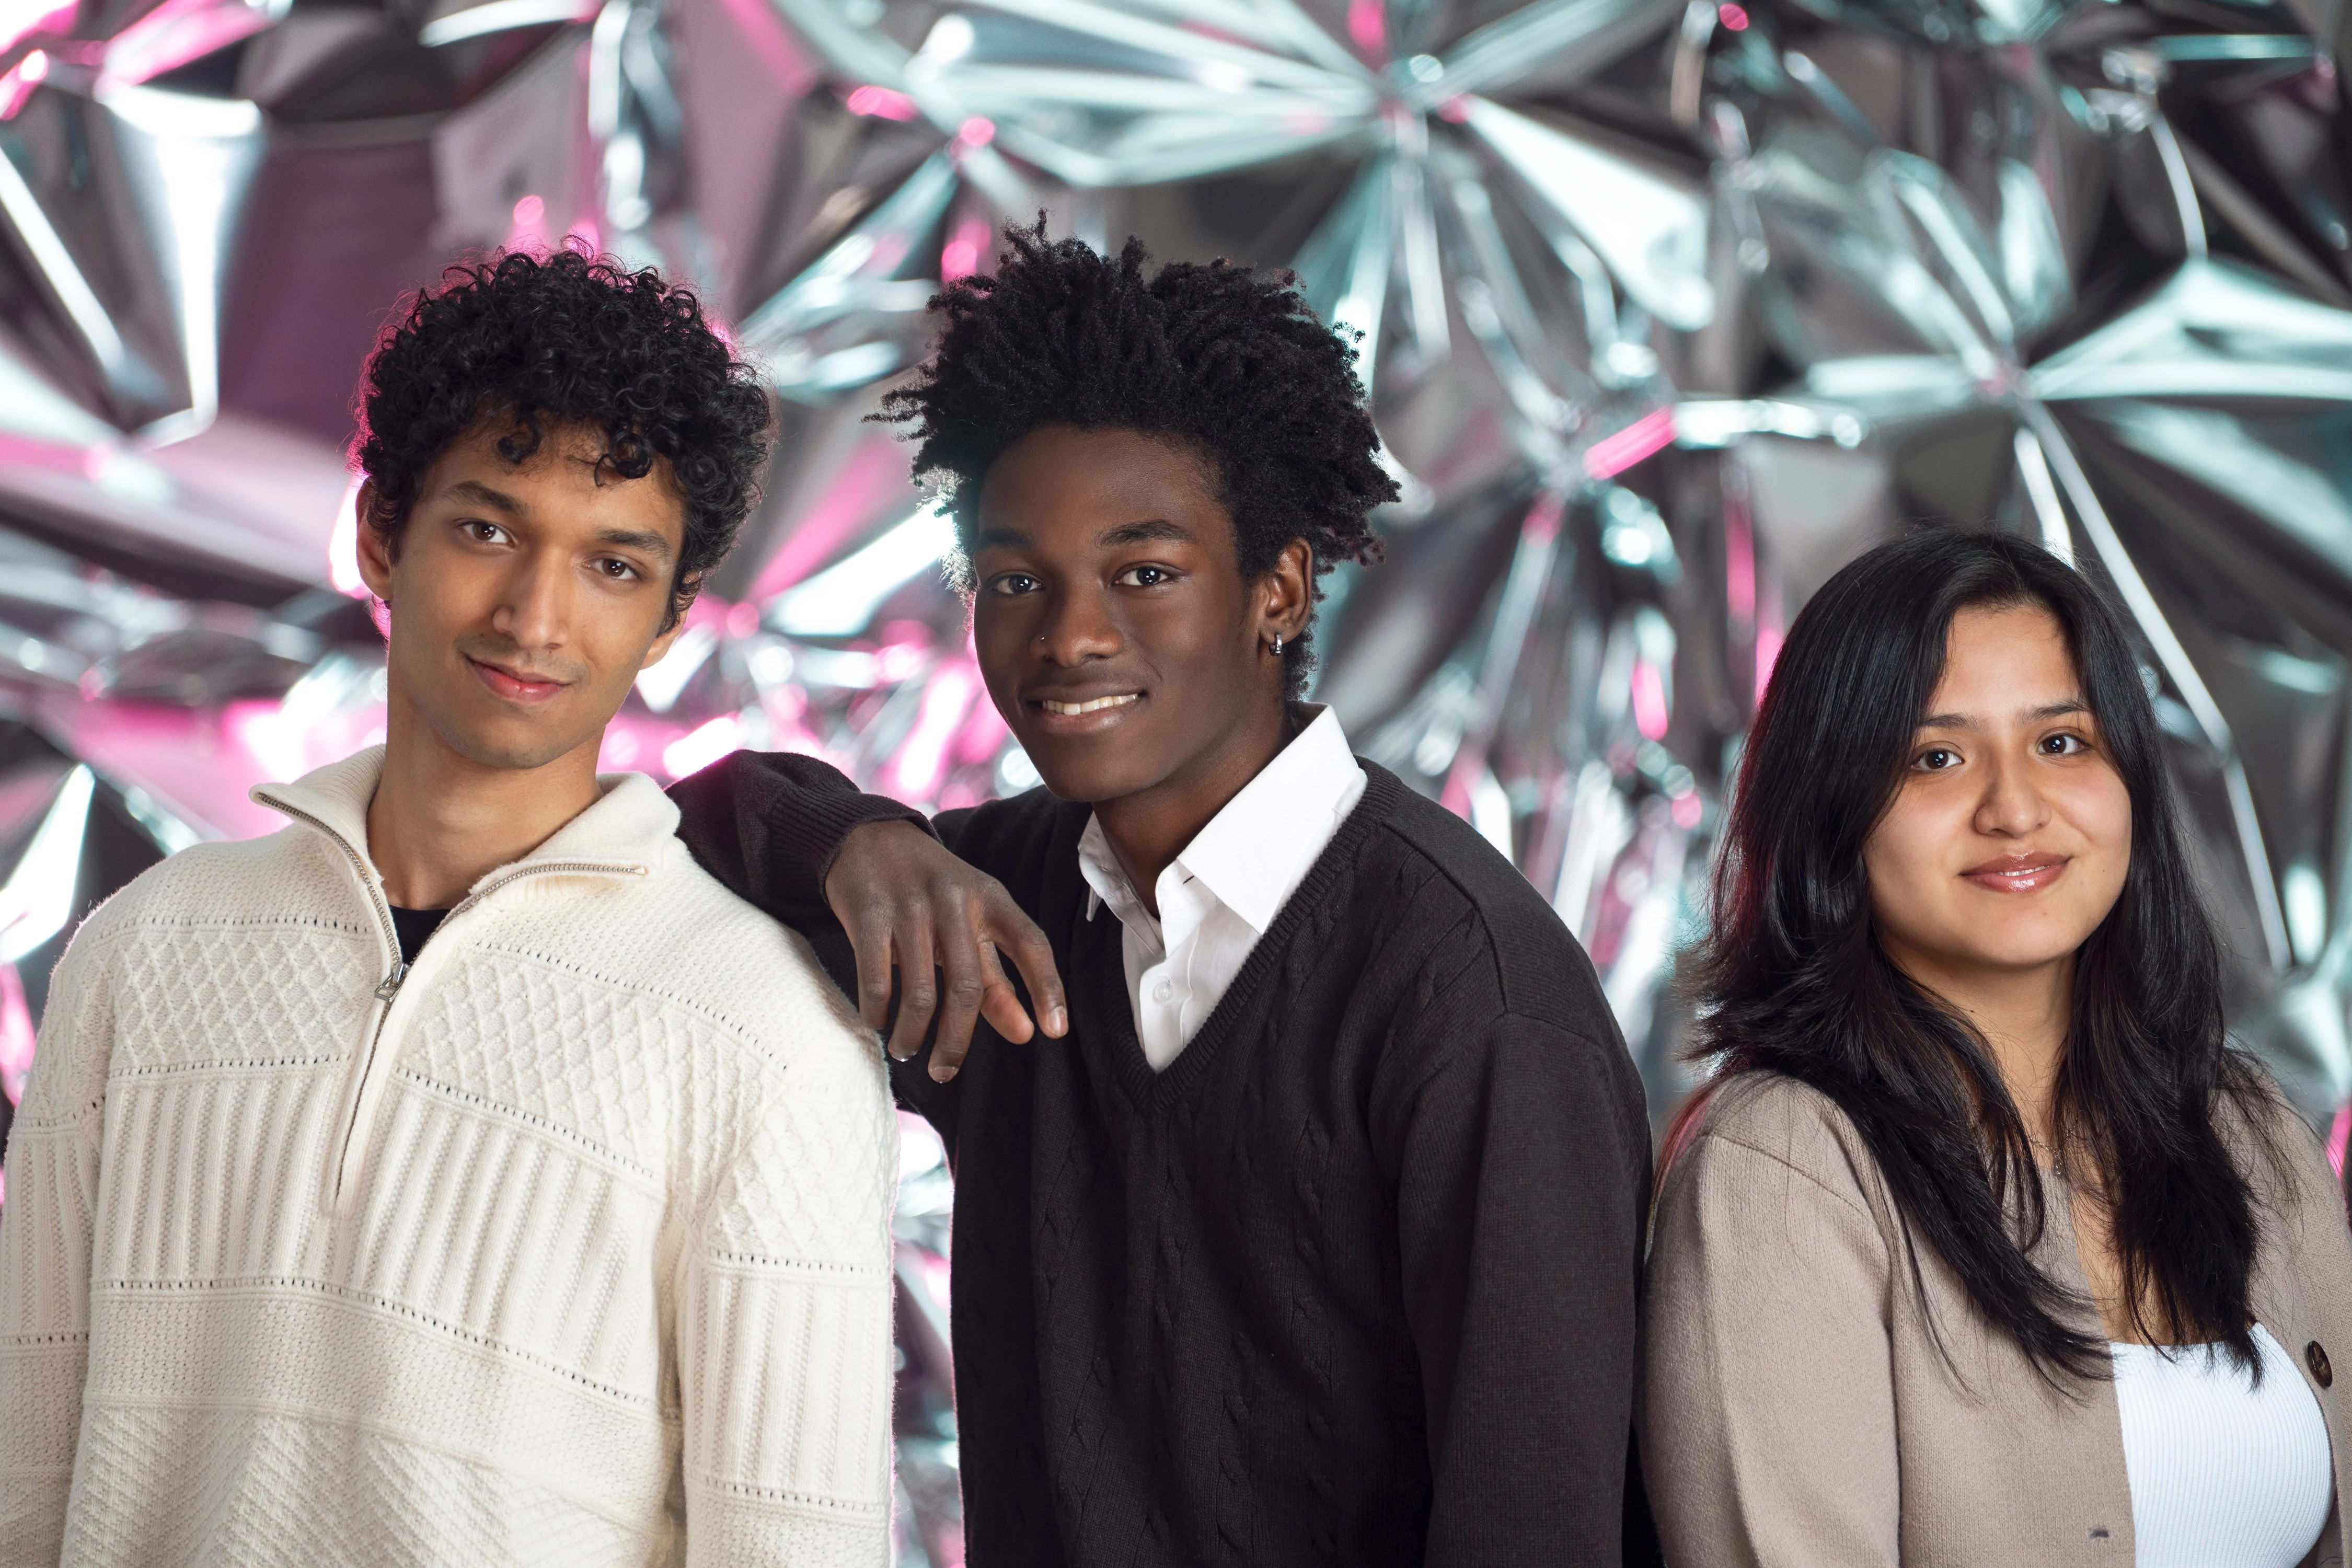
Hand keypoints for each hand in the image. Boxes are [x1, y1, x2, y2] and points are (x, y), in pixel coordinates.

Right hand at [825, 820, 1067, 1078]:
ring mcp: (911, 906)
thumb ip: (998, 979)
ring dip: (912, 1034)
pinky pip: (877, 979)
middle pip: (968, 986)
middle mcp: (955, 900)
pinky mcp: (869, 913)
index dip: (1046, 987)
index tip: (1053, 1032)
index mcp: (990, 899)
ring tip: (906, 1050)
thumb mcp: (971, 925)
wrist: (868, 838)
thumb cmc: (931, 893)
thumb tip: (1027, 1035)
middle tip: (944, 1072)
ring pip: (921, 991)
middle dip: (957, 1040)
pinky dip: (877, 1012)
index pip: (1031, 943)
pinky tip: (877, 1022)